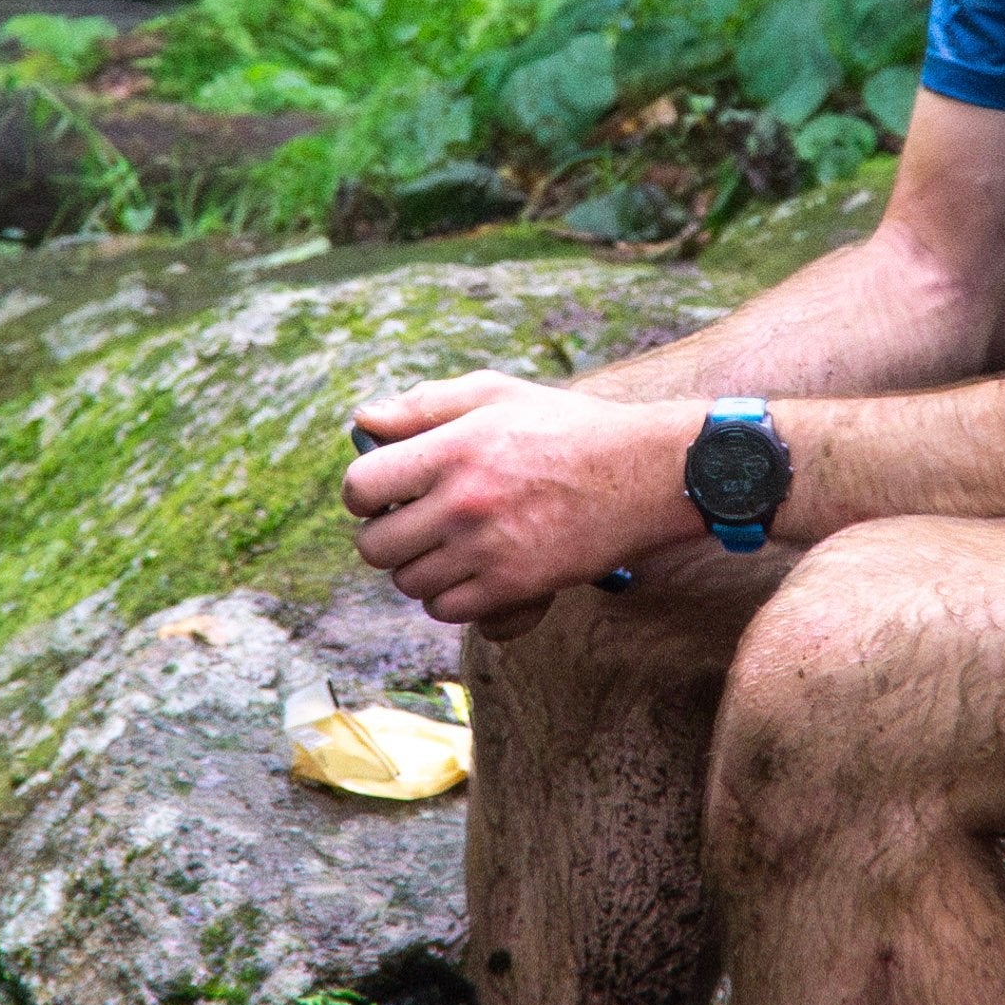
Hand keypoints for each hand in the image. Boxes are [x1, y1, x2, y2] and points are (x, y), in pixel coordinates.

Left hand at [341, 373, 680, 625]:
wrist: (643, 474)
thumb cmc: (567, 427)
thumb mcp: (496, 394)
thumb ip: (423, 405)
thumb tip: (363, 423)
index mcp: (452, 449)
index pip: (361, 487)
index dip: (363, 494)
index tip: (381, 495)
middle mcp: (464, 503)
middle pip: (375, 547)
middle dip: (385, 536)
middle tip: (411, 524)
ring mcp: (487, 550)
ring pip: (409, 583)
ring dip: (418, 568)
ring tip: (446, 547)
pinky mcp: (514, 587)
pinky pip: (448, 610)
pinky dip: (450, 597)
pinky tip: (470, 571)